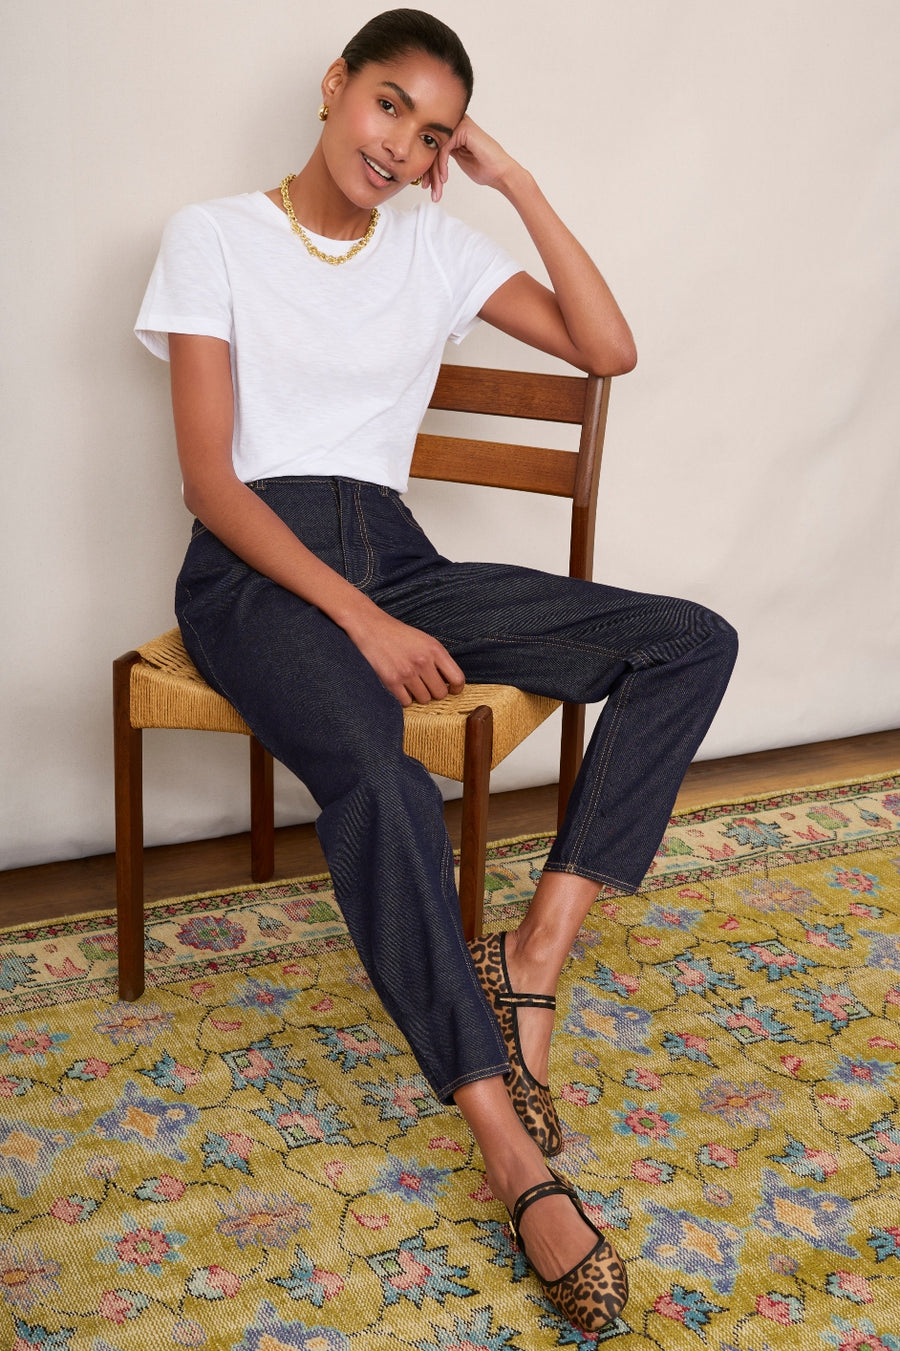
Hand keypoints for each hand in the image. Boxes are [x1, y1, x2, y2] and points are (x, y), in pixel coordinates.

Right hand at [344, 606, 464, 706]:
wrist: (370, 627)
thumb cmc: (398, 635)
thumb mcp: (425, 640)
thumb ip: (438, 659)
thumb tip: (450, 683)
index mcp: (435, 649)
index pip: (457, 678)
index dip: (456, 689)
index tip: (452, 691)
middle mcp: (423, 661)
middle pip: (440, 693)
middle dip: (434, 692)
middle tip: (425, 685)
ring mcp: (407, 672)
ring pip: (424, 700)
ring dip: (418, 695)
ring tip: (410, 684)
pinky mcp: (391, 681)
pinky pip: (406, 702)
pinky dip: (404, 698)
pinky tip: (400, 687)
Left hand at [423, 116, 517, 202]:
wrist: (500, 173)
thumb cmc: (484, 168)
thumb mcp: (459, 160)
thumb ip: (444, 154)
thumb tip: (426, 159)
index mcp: (455, 131)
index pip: (433, 147)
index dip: (428, 167)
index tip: (426, 184)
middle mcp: (456, 125)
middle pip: (433, 147)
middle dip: (429, 171)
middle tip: (428, 188)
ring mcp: (460, 124)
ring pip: (436, 149)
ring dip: (435, 172)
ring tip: (437, 188)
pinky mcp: (463, 129)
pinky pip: (443, 148)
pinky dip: (442, 165)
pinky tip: (445, 178)